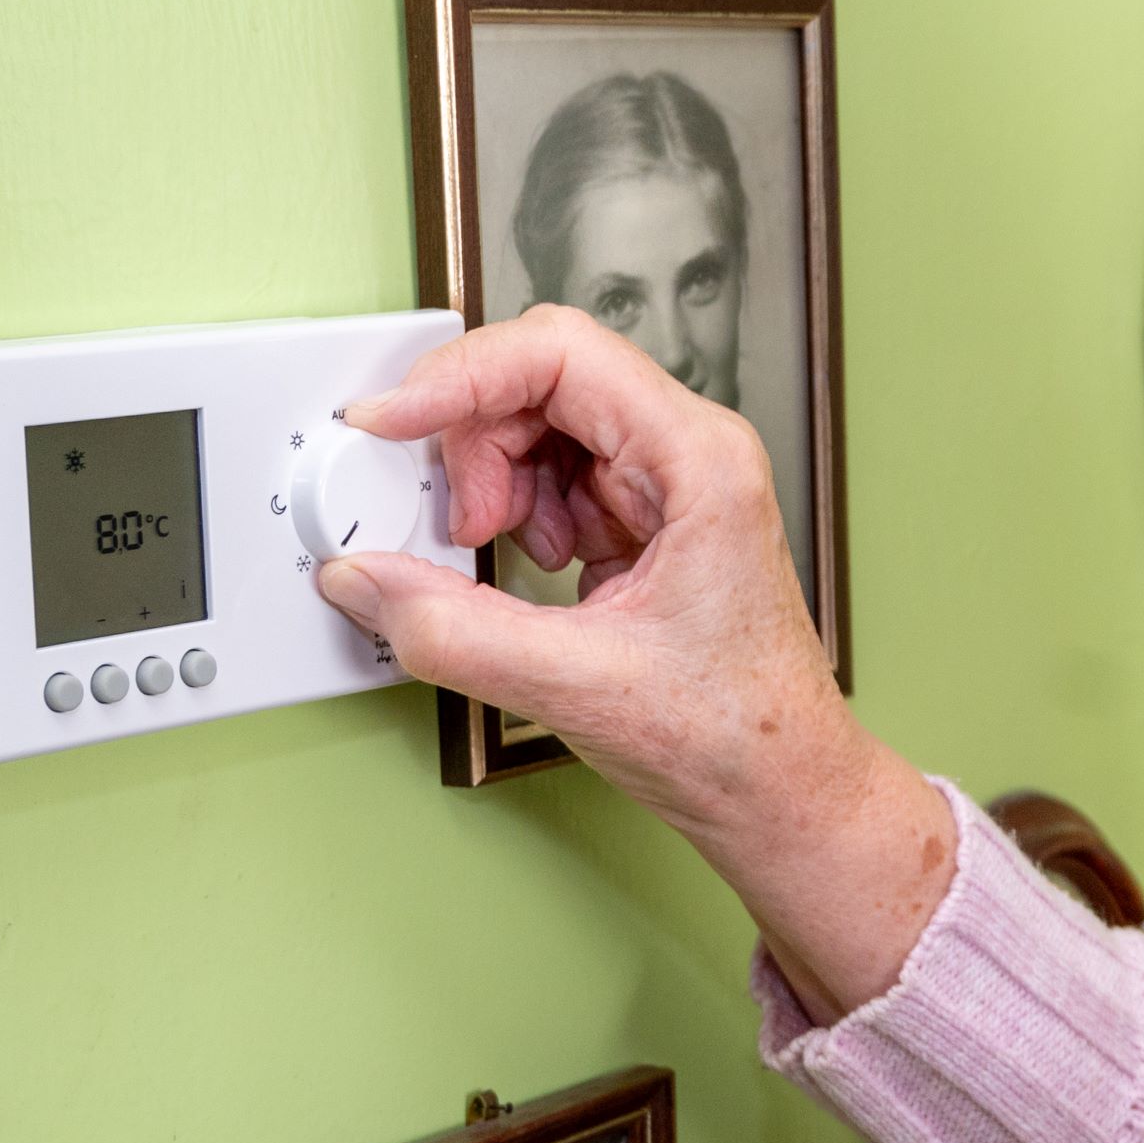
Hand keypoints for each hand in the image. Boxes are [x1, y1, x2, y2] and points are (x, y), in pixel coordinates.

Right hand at [314, 306, 950, 1020]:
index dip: (461, 375)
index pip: (563, 354)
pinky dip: (515, 515)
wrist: (781, 788)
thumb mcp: (576, 685)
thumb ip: (453, 630)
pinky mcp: (644, 521)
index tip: (389, 420)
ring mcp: (669, 486)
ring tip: (500, 557)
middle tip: (459, 527)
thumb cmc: (737, 731)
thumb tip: (362, 580)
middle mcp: (692, 455)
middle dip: (475, 444)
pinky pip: (553, 479)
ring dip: (494, 483)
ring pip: (541, 428)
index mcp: (703, 462)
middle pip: (543, 381)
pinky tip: (528, 572)